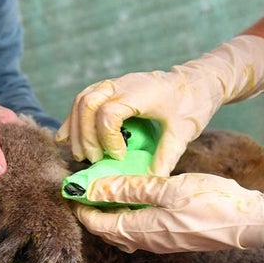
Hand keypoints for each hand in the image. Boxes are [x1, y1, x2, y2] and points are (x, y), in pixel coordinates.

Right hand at [56, 35, 263, 175]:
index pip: (109, 113)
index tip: (119, 156)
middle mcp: (122, 84)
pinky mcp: (111, 88)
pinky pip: (84, 99)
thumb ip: (166, 157)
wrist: (198, 80)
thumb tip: (150, 182)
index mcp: (140, 92)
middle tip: (93, 160)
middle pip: (87, 104)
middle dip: (85, 136)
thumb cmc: (193, 103)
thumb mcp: (183, 132)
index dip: (108, 138)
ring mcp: (114, 84)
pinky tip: (65, 137)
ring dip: (76, 128)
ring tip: (80, 154)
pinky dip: (73, 119)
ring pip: (81, 100)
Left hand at [74, 174, 263, 260]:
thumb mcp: (170, 188)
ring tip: (103, 191)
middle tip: (82, 190)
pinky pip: (139, 230)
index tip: (71, 190)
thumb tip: (96, 188)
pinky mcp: (172, 238)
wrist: (250, 223)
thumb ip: (132, 188)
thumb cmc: (213, 202)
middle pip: (108, 230)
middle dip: (92, 212)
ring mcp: (161, 242)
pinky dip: (126, 216)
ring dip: (108, 215)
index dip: (82, 208)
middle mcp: (148, 241)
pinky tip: (131, 199)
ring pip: (123, 231)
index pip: (100, 223)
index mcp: (143, 229)